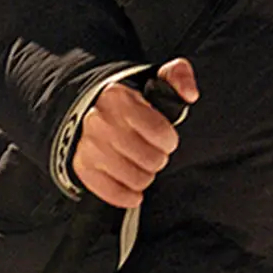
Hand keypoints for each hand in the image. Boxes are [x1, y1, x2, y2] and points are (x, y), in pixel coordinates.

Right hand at [72, 58, 199, 209]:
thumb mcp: (156, 80)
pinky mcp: (82, 167)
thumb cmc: (132, 102)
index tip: (166, 138)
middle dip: (158, 158)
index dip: (169, 140)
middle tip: (153, 152)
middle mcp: (98, 121)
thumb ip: (179, 76)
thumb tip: (190, 93)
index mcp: (117, 97)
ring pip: (135, 178)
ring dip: (145, 176)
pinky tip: (135, 189)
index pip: (159, 132)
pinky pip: (112, 192)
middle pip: (150, 159)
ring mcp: (88, 146)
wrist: (93, 110)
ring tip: (142, 165)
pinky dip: (127, 195)